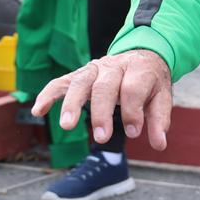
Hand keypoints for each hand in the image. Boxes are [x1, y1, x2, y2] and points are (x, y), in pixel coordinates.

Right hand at [31, 49, 173, 150]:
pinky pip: (60, 82)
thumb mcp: (161, 97)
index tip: (134, 132)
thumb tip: (159, 144)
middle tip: (102, 138)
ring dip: (72, 104)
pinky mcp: (78, 75)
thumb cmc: (149, 82)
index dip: (133, 111)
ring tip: (66, 126)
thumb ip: (159, 120)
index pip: (133, 89)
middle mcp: (113, 66)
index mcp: (138, 69)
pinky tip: (38, 110)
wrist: (141, 56)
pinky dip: (48, 94)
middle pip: (104, 86)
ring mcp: (93, 69)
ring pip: (80, 83)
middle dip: (102, 113)